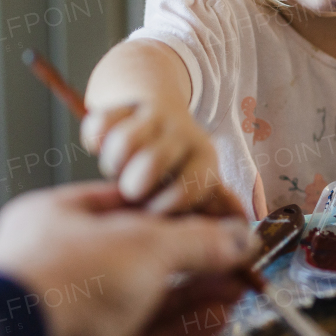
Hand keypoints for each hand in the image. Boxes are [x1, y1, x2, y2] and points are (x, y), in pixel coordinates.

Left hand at [0, 182, 255, 335]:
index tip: (224, 221)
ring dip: (196, 298)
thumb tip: (241, 237)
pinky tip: (217, 320)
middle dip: (197, 262)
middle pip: (144, 263)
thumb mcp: (143, 243)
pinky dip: (184, 335)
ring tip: (239, 289)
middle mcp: (64, 272)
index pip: (130, 210)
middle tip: (241, 260)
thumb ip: (198, 241)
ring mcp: (76, 323)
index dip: (181, 215)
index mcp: (58, 222)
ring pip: (149, 308)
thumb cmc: (60, 285)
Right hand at [81, 99, 242, 215]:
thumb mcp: (197, 187)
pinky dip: (95, 141)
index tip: (154, 210)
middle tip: (133, 190)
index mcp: (205, 156)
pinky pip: (99, 127)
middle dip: (134, 186)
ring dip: (114, 165)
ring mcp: (152, 115)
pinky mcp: (120, 105)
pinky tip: (102, 148)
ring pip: (123, 143)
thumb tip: (240, 230)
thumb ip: (213, 211)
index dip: (163, 207)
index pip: (185, 190)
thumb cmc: (174, 167)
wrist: (153, 111)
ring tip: (120, 171)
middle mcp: (183, 132)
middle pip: (152, 164)